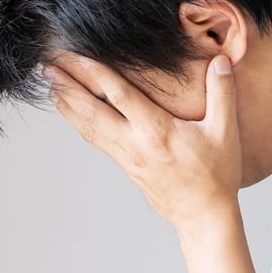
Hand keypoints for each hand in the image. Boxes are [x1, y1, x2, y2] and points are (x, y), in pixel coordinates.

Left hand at [46, 53, 242, 229]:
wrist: (203, 215)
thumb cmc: (216, 174)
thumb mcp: (225, 133)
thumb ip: (222, 94)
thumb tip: (222, 60)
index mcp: (156, 131)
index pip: (119, 96)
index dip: (96, 74)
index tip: (76, 57)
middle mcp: (134, 143)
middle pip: (92, 111)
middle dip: (68, 88)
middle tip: (46, 68)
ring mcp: (126, 156)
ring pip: (89, 127)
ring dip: (67, 105)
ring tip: (49, 85)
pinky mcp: (125, 165)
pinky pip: (96, 139)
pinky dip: (79, 122)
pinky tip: (70, 112)